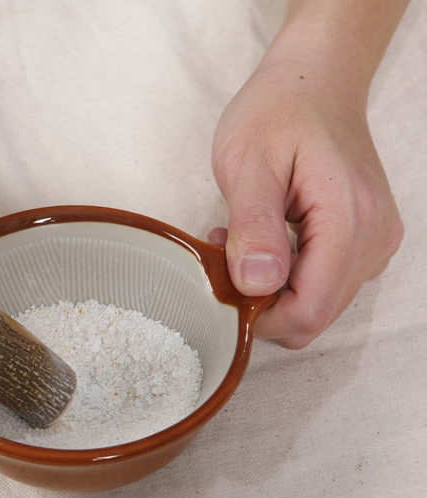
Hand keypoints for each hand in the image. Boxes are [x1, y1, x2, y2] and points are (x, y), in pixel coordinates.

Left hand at [209, 59, 403, 348]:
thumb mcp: (249, 163)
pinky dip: (287, 273)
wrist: (315, 80)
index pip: (310, 311)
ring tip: (239, 240)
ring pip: (318, 301)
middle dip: (261, 301)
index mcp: (350, 220)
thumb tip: (257, 285)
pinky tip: (262, 239)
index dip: (260, 317)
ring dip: (272, 286)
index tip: (221, 288)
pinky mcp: (366, 238)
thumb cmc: (277, 111)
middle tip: (224, 255)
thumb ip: (253, 226)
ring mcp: (376, 240)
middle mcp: (375, 238)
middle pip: (315, 314)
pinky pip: (325, 280)